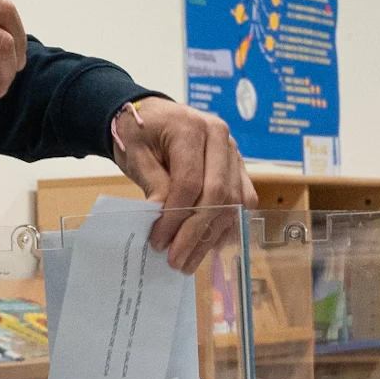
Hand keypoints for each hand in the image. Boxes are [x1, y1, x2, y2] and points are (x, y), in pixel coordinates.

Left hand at [113, 98, 247, 270]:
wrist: (152, 117)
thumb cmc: (140, 134)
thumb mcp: (136, 155)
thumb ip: (153, 184)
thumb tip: (163, 219)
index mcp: (191, 127)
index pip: (190, 181)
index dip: (175, 216)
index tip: (159, 241)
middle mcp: (220, 137)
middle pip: (217, 194)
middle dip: (196, 232)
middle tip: (176, 260)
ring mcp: (233, 152)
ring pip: (233, 201)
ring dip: (212, 235)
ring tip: (190, 261)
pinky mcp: (238, 166)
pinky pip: (243, 199)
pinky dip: (229, 224)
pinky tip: (211, 244)